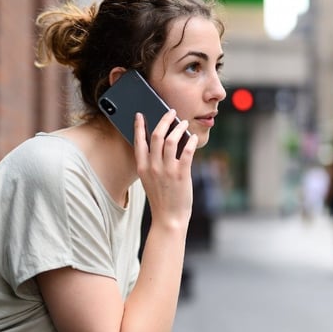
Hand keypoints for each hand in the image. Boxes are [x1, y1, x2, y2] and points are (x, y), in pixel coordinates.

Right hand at [134, 110, 197, 228]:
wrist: (169, 219)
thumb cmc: (161, 199)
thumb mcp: (149, 180)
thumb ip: (152, 164)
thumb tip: (165, 142)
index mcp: (142, 168)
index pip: (138, 141)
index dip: (139, 126)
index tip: (140, 114)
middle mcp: (153, 167)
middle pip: (156, 136)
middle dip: (164, 120)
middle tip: (170, 113)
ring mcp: (167, 171)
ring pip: (171, 140)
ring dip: (179, 128)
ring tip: (183, 123)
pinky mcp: (181, 174)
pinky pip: (187, 151)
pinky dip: (191, 141)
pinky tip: (193, 137)